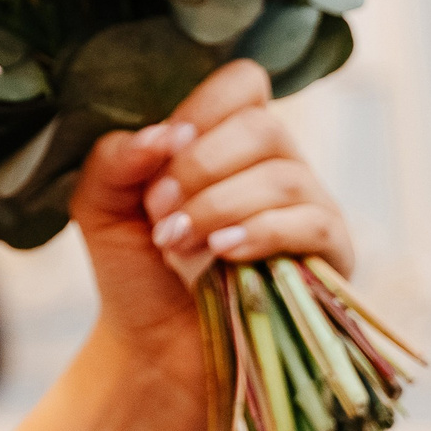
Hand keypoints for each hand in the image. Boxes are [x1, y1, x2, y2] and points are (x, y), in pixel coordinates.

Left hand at [71, 59, 352, 398]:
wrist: (153, 347)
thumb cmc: (134, 270)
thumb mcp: (100, 208)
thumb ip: (114, 161)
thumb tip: (160, 134)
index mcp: (228, 142)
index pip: (243, 84)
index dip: (200, 111)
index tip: (160, 154)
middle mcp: (277, 166)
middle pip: (263, 126)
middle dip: (199, 167)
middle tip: (159, 213)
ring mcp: (309, 209)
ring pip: (284, 176)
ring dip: (218, 207)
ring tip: (175, 242)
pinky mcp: (329, 256)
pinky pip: (313, 224)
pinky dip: (261, 233)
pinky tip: (222, 253)